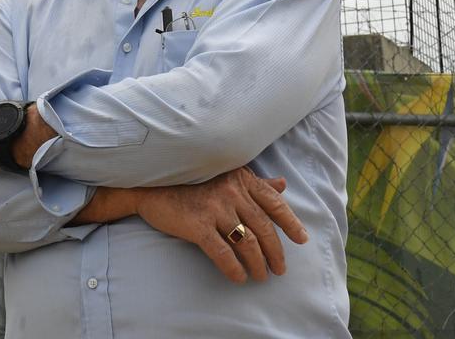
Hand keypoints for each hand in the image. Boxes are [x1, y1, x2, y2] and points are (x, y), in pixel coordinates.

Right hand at [134, 167, 307, 283]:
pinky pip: (222, 252)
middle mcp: (231, 192)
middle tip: (280, 269)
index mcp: (241, 179)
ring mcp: (215, 208)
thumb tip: (282, 185)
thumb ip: (255, 183)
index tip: (302, 239)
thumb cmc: (192, 183)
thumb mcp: (227, 177)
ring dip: (258, 263)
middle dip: (276, 252)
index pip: (274, 202)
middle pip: (263, 227)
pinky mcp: (198, 225)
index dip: (290, 222)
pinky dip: (233, 268)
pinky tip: (239, 277)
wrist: (153, 187)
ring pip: (247, 242)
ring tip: (261, 276)